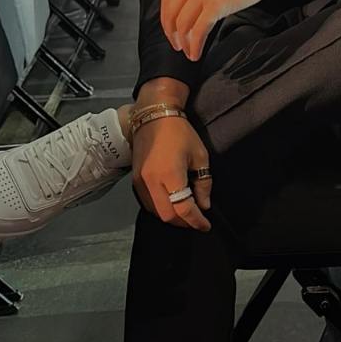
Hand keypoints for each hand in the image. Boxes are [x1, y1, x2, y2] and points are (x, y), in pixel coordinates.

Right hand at [132, 114, 211, 230]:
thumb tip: (203, 205)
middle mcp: (152, 182)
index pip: (184, 209)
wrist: (153, 116)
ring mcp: (140, 183)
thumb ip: (203, 183)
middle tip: (196, 220)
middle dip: (184, 222)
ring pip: (155, 212)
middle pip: (168, 216)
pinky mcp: (134, 180)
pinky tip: (170, 204)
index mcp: (171, 175)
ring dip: (171, 217)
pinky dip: (159, 209)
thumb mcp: (199, 155)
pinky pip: (147, 203)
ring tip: (184, 213)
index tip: (206, 225)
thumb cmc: (181, 133)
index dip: (196, 220)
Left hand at [161, 0, 279, 61]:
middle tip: (178, 46)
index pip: (166, 1)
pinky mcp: (216, 5)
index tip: (171, 32)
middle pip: (171, 15)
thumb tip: (191, 8)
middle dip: (172, 35)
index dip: (166, 21)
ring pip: (183, 25)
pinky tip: (197, 53)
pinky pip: (199, 31)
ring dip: (184, 43)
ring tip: (189, 53)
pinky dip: (195, 46)